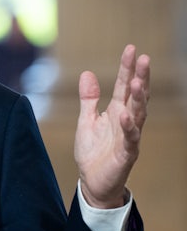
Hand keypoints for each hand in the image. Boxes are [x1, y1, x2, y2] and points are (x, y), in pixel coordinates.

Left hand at [75, 45, 149, 207]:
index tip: (131, 49)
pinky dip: (129, 127)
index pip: (124, 86)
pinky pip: (130, 139)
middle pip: (136, 96)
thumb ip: (89, 99)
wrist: (92, 182)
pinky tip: (125, 115)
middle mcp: (127, 122)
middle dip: (140, 77)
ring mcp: (129, 137)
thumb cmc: (93, 152)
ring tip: (138, 82)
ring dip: (139, 99)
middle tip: (144, 58)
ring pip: (138, 115)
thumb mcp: (86, 120)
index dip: (127, 68)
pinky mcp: (126, 154)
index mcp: (117, 112)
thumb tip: (87, 73)